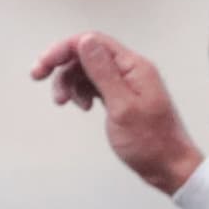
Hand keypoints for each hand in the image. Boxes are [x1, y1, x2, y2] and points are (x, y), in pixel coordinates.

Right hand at [33, 33, 204, 197]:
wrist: (169, 166)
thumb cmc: (151, 142)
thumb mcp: (122, 106)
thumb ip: (102, 72)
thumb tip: (85, 42)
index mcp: (134, 66)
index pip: (93, 42)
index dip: (64, 49)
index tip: (43, 66)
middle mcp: (130, 70)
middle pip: (87, 54)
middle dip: (62, 65)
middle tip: (39, 78)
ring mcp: (126, 84)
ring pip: (88, 71)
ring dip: (70, 83)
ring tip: (64, 103)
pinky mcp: (122, 97)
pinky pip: (95, 85)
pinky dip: (82, 92)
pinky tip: (82, 107)